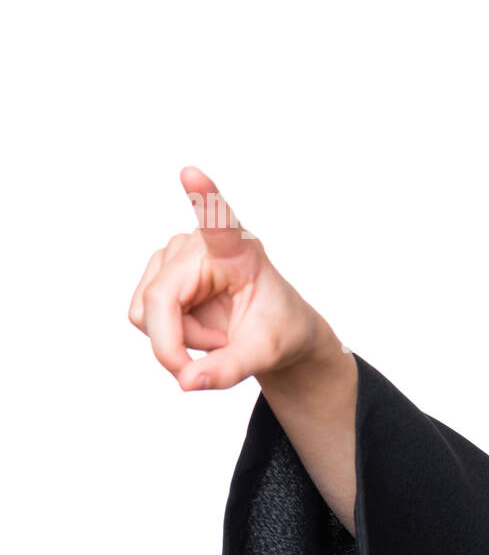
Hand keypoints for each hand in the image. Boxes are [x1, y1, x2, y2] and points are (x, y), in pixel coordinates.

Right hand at [128, 166, 327, 389]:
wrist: (277, 330)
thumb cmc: (279, 330)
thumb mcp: (265, 354)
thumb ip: (229, 370)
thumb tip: (187, 382)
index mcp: (239, 251)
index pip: (219, 222)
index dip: (204, 199)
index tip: (191, 172)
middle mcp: (200, 244)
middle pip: (158, 302)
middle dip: (178, 344)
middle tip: (219, 353)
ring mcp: (173, 255)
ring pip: (146, 313)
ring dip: (176, 339)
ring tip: (218, 334)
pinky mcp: (158, 271)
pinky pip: (143, 316)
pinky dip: (169, 336)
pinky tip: (198, 328)